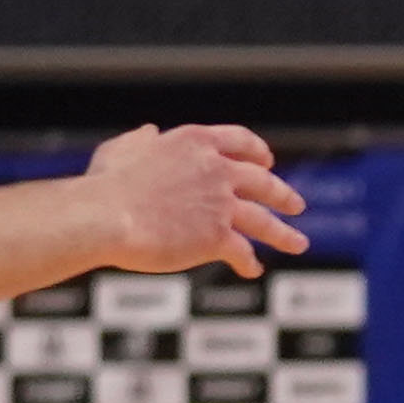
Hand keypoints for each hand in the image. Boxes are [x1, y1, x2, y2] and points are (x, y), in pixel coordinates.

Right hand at [90, 123, 305, 279]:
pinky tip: (253, 270)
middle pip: (262, 182)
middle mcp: (217, 170)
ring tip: (299, 243)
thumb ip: (141, 141)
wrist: (104, 216)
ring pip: (264, 221)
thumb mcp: (122, 150)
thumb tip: (151, 132)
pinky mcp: (217, 237)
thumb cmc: (105, 184)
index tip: (268, 162)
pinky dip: (249, 262)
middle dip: (283, 194)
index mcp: (196, 142)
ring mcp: (221, 204)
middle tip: (297, 204)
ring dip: (285, 234)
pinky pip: (243, 252)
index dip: (258, 152)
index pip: (240, 141)